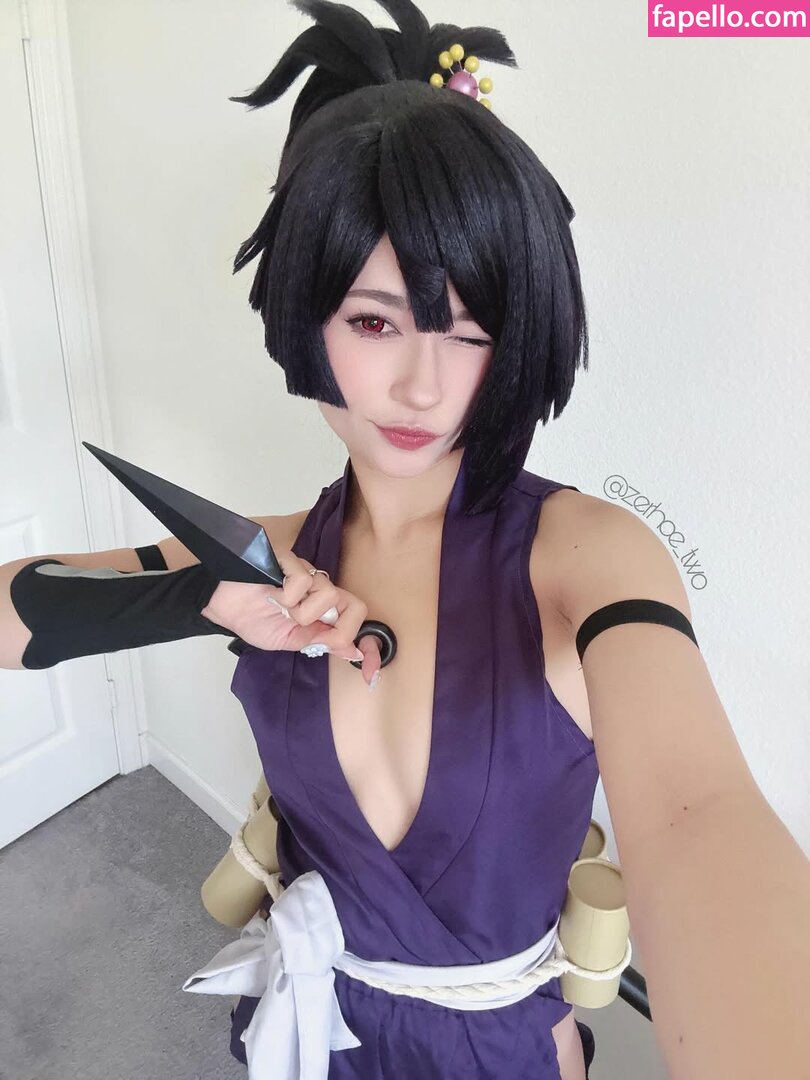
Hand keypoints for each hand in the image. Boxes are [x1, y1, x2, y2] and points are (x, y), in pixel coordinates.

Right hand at [201, 551, 381, 685]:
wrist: (223, 606)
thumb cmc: (255, 619)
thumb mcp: (292, 640)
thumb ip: (321, 642)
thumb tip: (353, 652)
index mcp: (324, 609)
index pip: (358, 619)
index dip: (368, 645)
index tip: (370, 671)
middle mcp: (321, 589)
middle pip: (354, 606)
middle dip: (334, 627)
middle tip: (308, 628)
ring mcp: (308, 573)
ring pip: (329, 594)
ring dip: (302, 611)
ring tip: (282, 608)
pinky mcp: (291, 560)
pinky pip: (304, 581)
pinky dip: (287, 596)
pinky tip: (273, 593)